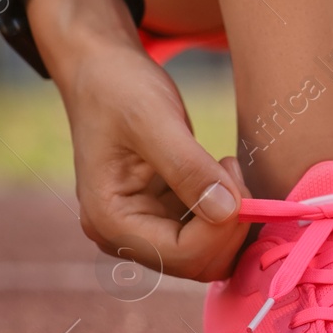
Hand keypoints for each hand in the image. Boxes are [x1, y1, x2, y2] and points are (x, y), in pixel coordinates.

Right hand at [36, 0, 249, 281]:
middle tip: (232, 168)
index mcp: (109, 220)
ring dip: (231, 216)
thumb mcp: (154, 120)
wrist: (101, 69)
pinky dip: (225, 208)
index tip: (232, 171)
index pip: (183, 255)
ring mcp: (142, 227)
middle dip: (229, 223)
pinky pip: (205, 231)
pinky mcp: (161, 214)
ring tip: (224, 165)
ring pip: (206, 251)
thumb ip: (188, 168)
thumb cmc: (119, 88)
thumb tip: (226, 211)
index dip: (223, 226)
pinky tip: (220, 170)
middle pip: (197, 262)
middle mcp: (122, 234)